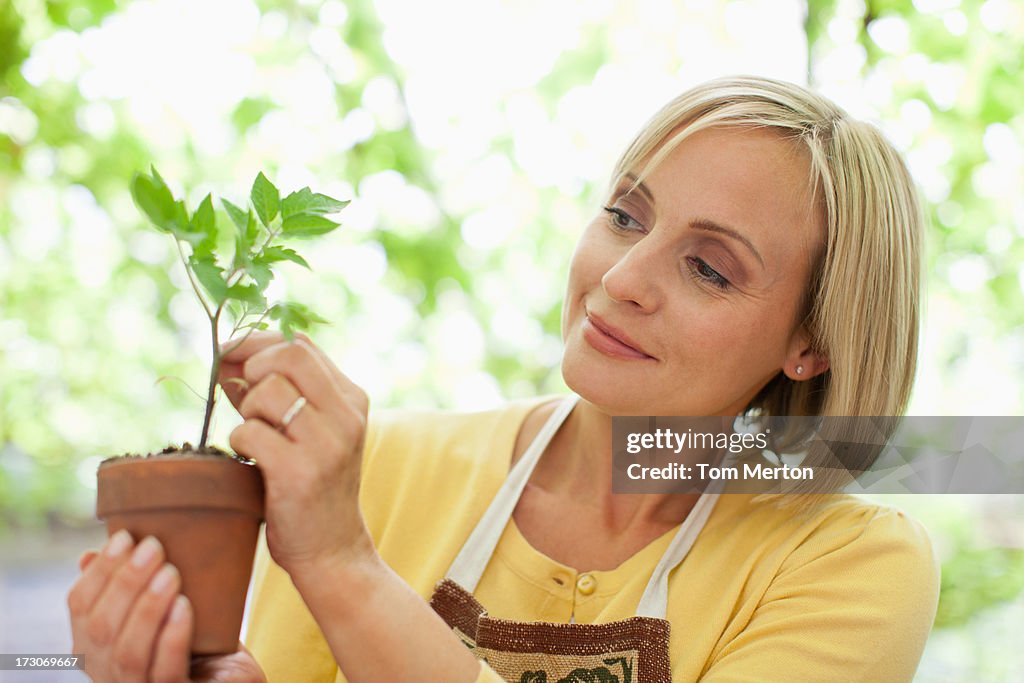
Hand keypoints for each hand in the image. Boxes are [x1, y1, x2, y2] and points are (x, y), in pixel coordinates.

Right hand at [68, 534, 264, 681]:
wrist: (234, 679)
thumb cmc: (199, 638)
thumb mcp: (165, 607)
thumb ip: (134, 586)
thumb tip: (90, 554)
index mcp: (96, 645)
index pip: (80, 607)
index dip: (98, 572)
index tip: (125, 537)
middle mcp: (107, 671)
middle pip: (101, 629)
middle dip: (125, 583)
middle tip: (154, 547)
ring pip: (128, 653)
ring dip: (147, 608)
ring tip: (170, 573)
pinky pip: (166, 672)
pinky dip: (172, 637)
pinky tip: (184, 607)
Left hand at [217, 331, 373, 578]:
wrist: (331, 549)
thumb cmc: (310, 487)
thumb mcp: (308, 431)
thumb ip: (275, 392)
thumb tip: (227, 356)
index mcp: (351, 398)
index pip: (301, 344)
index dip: (257, 344)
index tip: (230, 358)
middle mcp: (347, 415)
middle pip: (288, 354)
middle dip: (252, 369)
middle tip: (244, 399)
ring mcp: (327, 443)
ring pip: (267, 391)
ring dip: (246, 411)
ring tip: (256, 437)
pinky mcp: (301, 472)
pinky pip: (249, 432)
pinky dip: (239, 442)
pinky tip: (251, 460)